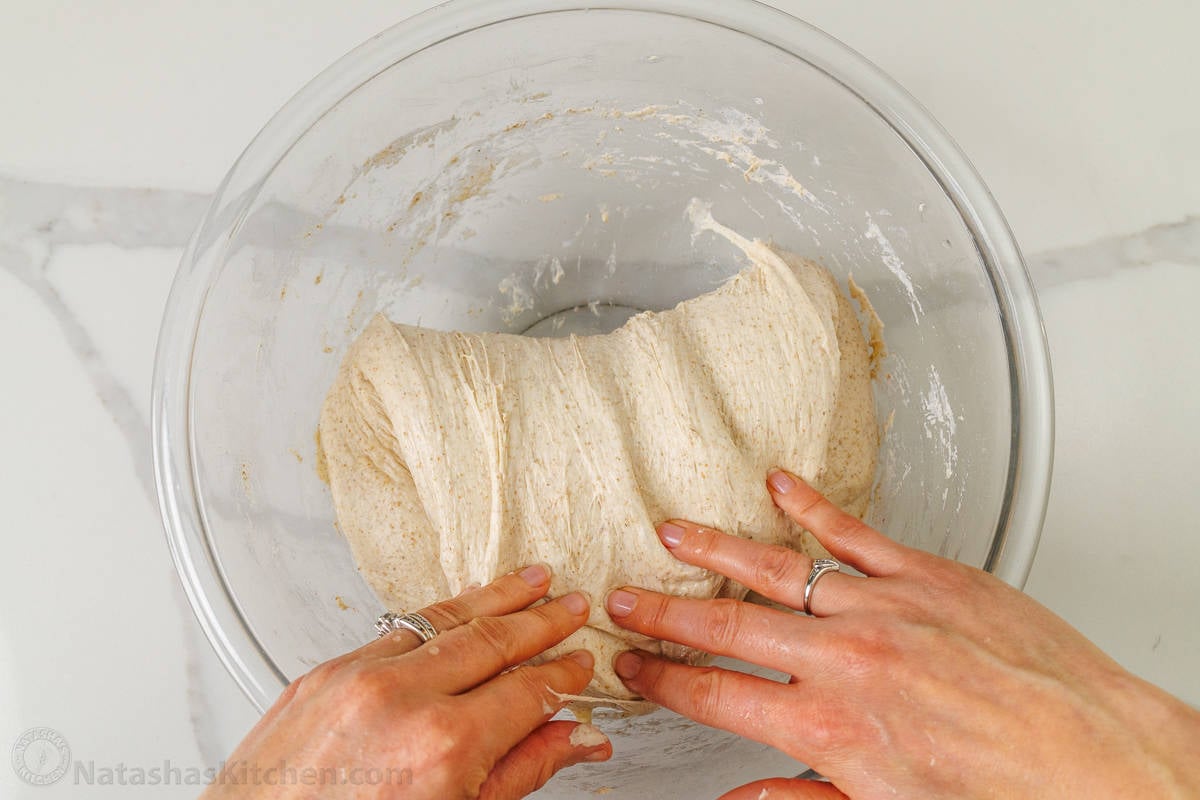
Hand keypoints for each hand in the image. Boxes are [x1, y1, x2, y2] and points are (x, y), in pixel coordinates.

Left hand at [204, 566, 610, 799]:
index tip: (581, 666)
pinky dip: (437, 615)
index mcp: (443, 746)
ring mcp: (357, 678)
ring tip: (530, 581)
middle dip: (541, 621)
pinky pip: (395, 630)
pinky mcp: (324, 672)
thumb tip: (573, 740)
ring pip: (444, 619)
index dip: (563, 676)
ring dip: (495, 596)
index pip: (527, 692)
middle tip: (573, 606)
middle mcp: (401, 699)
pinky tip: (460, 607)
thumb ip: (520, 772)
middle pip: (493, 641)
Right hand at [605, 469, 1199, 798]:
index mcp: (830, 726)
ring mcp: (884, 607)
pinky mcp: (927, 575)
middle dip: (664, 613)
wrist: (1095, 758)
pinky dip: (813, 506)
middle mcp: (846, 659)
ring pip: (779, 570)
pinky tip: (781, 485)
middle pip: (728, 627)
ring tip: (672, 533)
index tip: (633, 669)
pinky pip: (855, 533)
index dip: (663, 681)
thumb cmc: (1002, 793)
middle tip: (622, 598)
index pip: (716, 696)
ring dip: (717, 551)